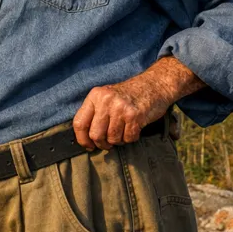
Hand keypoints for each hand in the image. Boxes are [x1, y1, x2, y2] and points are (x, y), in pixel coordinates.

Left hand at [72, 57, 203, 150]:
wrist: (153, 85)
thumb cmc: (128, 95)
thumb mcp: (106, 97)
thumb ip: (94, 113)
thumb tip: (85, 139)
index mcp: (95, 96)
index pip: (79, 122)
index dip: (82, 139)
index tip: (88, 146)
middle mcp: (105, 101)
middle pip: (95, 134)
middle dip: (102, 144)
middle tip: (108, 144)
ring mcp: (120, 108)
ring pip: (112, 138)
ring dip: (118, 141)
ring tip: (122, 132)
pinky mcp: (134, 115)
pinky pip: (128, 138)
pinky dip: (131, 138)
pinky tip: (133, 129)